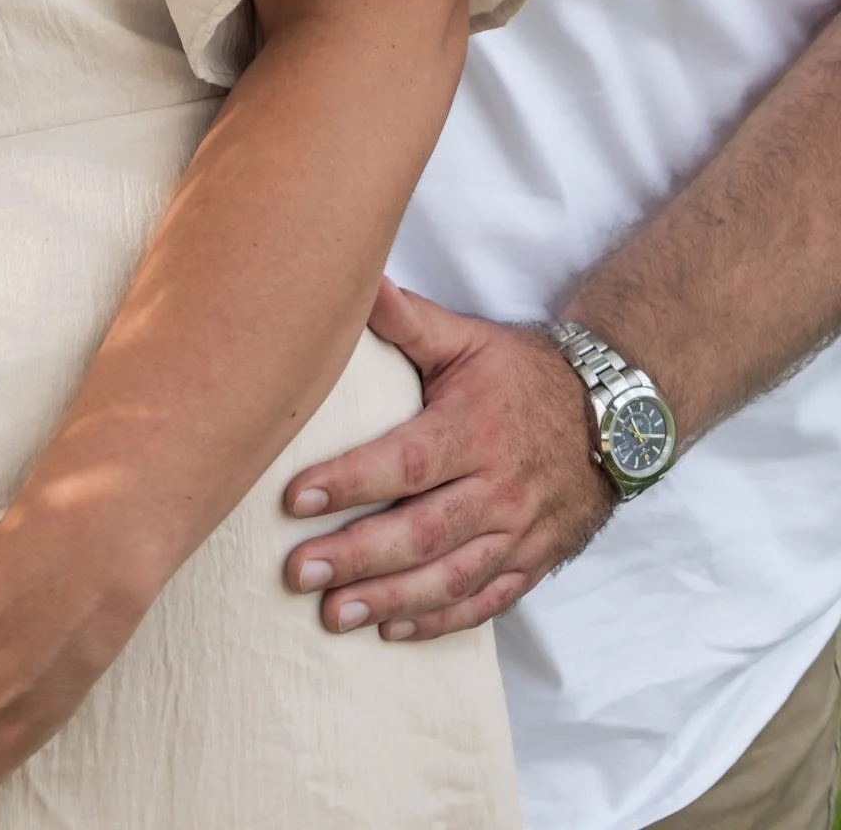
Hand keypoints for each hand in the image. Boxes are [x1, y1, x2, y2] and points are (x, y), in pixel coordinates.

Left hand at [280, 278, 615, 641]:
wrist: (614, 416)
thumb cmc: (523, 374)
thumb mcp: (467, 338)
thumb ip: (407, 319)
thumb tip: (353, 277)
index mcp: (474, 430)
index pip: (405, 463)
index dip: (350, 483)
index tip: (293, 499)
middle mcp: (499, 488)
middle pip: (423, 532)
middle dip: (357, 557)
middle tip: (299, 572)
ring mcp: (519, 532)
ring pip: (452, 578)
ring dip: (391, 599)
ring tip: (333, 615)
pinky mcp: (533, 562)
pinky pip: (486, 602)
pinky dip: (440, 621)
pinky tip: (393, 630)